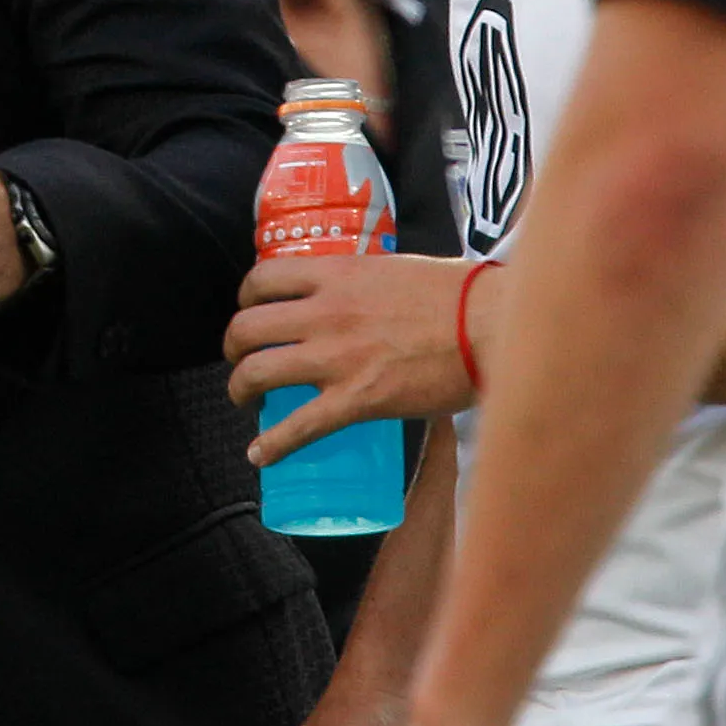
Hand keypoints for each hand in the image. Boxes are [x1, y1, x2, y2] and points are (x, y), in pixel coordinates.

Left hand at [227, 252, 481, 461]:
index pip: (263, 278)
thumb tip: (365, 294)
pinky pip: (298, 426)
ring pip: (258, 373)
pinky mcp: (356, 400)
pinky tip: (259, 455)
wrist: (491, 326)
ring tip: (244, 399)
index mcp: (337, 275)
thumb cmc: (460, 294)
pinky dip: (271, 445)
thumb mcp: (399, 270)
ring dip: (240, 389)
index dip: (246, 297)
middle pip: (248, 328)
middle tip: (241, 359)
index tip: (252, 310)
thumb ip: (369, 282)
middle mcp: (325, 313)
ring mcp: (336, 358)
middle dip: (234, 347)